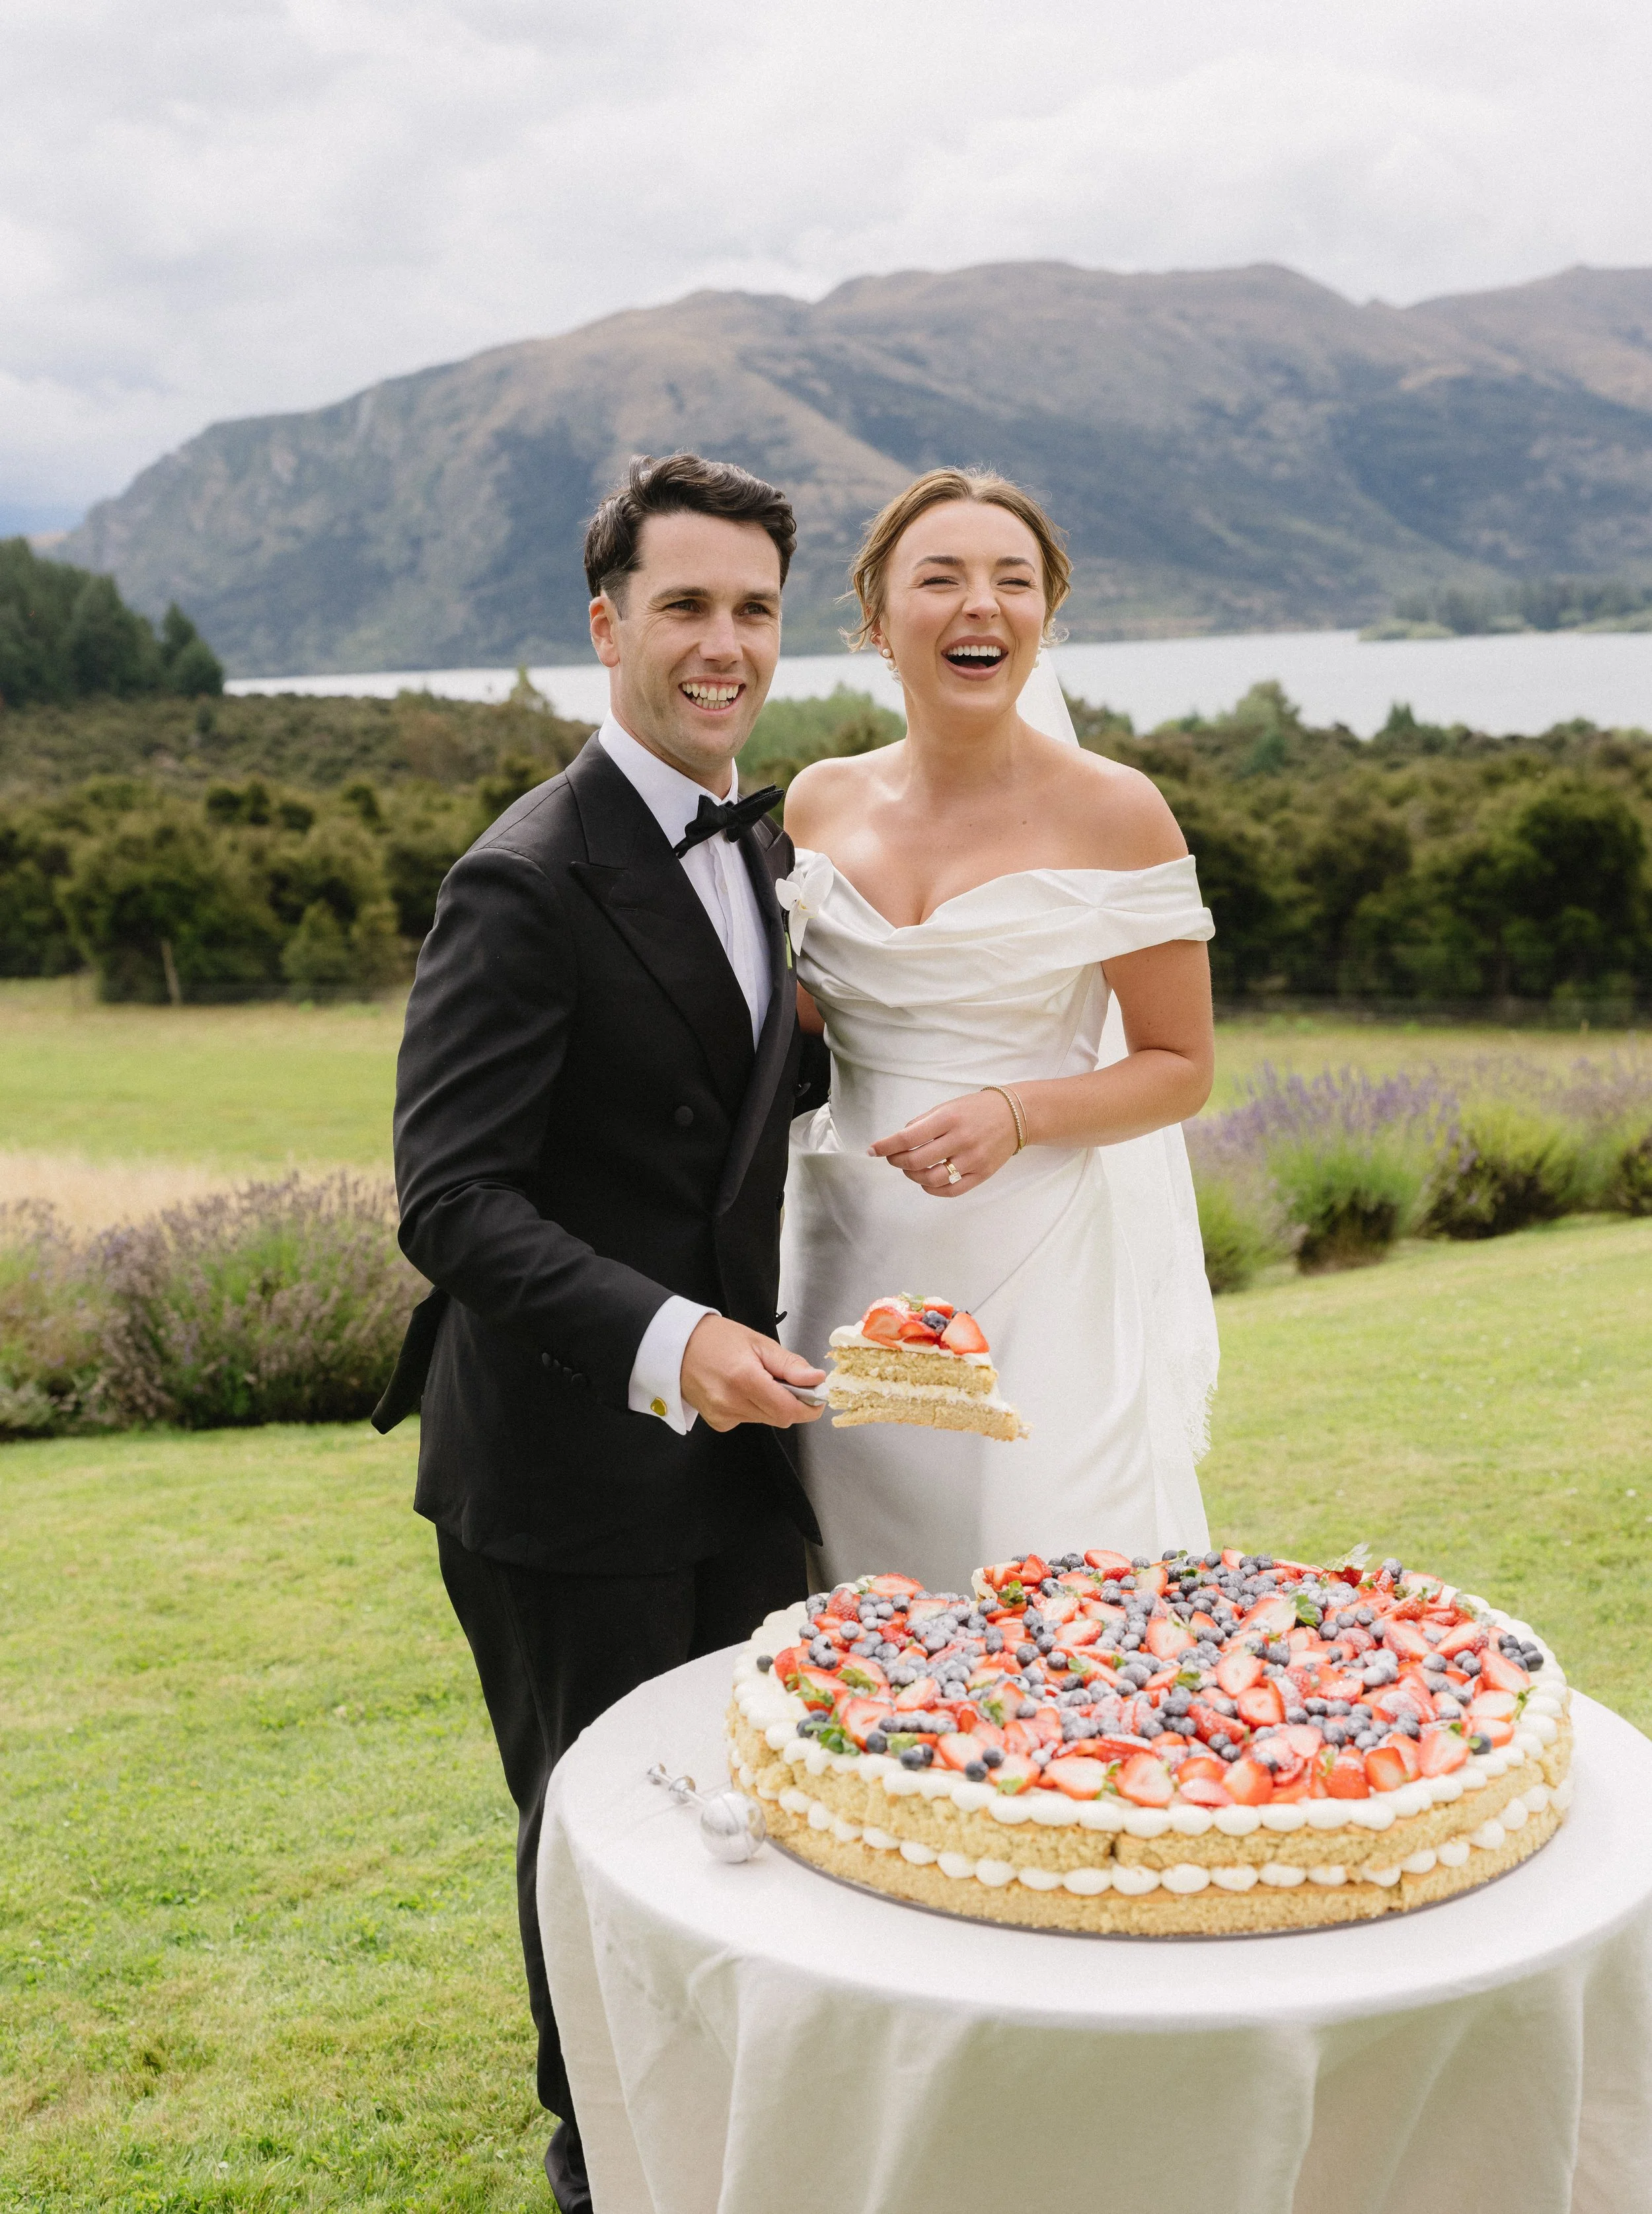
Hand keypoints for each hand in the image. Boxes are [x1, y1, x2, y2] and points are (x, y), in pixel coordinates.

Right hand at [680, 1315, 825, 1431]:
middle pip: (779, 1417)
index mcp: (744, 1379)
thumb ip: (789, 1364)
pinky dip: (753, 1408)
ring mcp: (722, 1416)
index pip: (788, 1410)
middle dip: (790, 1402)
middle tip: (784, 1379)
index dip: (809, 1407)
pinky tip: (740, 1389)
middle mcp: (731, 1403)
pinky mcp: (718, 1422)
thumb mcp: (758, 1342)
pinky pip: (748, 1420)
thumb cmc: (716, 1339)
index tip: (816, 1396)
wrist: (677, 1346)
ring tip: (757, 1379)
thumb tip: (816, 1379)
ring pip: (766, 1420)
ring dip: (771, 1404)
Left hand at [868, 1088, 1019, 1197]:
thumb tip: (899, 1139)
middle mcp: (960, 1139)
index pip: (908, 1137)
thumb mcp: (948, 1106)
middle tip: (892, 1159)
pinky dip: (932, 1190)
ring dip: (913, 1176)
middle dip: (896, 1161)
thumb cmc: (977, 1109)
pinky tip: (926, 1183)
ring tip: (910, 1169)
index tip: (872, 1150)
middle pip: (916, 1160)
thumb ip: (923, 1122)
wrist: (1015, 1115)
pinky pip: (952, 1190)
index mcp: (948, 1119)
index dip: (886, 1146)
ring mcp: (972, 1159)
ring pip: (931, 1179)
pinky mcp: (982, 1173)